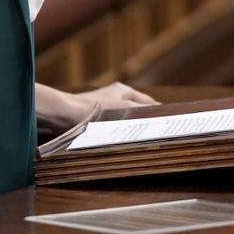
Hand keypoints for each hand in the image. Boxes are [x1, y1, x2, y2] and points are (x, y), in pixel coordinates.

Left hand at [35, 81, 156, 131]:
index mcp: (124, 90)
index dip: (158, 113)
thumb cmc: (94, 109)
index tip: (168, 124)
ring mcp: (104, 108)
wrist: (65, 115)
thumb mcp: (124, 109)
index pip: (149, 103)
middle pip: (136, 111)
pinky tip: (122, 142)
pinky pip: (112, 127)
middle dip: (145, 122)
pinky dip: (118, 133)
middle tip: (156, 135)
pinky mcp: (94, 119)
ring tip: (141, 141)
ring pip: (124, 120)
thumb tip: (159, 115)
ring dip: (130, 129)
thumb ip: (143, 112)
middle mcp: (115, 97)